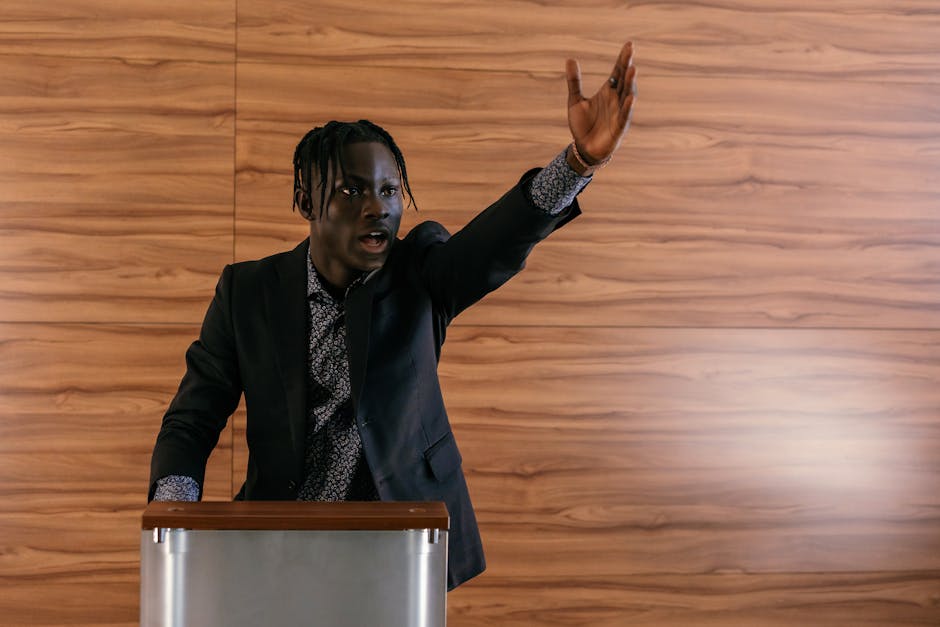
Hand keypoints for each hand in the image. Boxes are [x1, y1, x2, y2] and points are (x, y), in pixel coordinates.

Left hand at [566, 41, 636, 165]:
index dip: (623, 59)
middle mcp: (617, 99)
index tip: (629, 45)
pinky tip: (630, 98)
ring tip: (632, 69)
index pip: (618, 71)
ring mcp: (619, 113)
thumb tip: (570, 59)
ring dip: (630, 83)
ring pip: (627, 95)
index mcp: (608, 91)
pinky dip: (627, 108)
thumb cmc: (583, 125)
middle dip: (627, 65)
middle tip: (630, 50)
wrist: (584, 148)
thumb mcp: (575, 100)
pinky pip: (624, 116)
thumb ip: (574, 81)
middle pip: (624, 80)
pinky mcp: (619, 127)